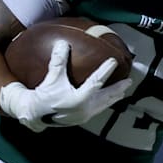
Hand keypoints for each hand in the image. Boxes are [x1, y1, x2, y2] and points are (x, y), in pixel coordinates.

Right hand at [0, 39, 132, 131]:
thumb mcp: (51, 78)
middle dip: (118, 89)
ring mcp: (84, 115)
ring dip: (113, 97)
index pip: (96, 82)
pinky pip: (98, 109)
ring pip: (103, 105)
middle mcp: (85, 109)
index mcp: (79, 99)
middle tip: (129, 81)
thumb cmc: (43, 96)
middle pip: (106, 97)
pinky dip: (104, 103)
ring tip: (122, 92)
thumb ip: (58, 61)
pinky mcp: (82, 118)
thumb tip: (62, 43)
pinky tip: (107, 99)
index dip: (105, 70)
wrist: (34, 115)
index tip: (114, 61)